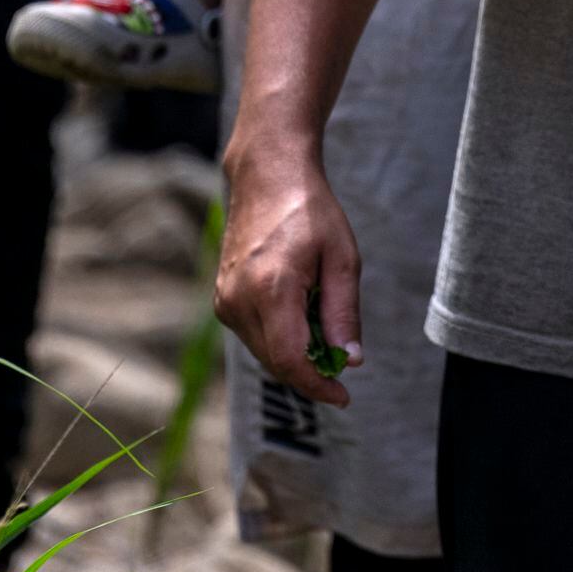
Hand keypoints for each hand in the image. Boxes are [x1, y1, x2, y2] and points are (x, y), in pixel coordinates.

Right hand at [215, 141, 365, 407]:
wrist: (267, 175)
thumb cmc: (310, 210)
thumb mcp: (342, 258)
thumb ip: (344, 313)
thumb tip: (350, 360)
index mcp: (270, 288)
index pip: (290, 360)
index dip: (317, 386)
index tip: (343, 396)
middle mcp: (239, 299)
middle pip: (276, 363)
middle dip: (311, 371)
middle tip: (342, 358)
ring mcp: (225, 300)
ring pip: (265, 353)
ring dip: (296, 353)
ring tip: (322, 317)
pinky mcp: (222, 300)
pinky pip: (254, 336)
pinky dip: (280, 338)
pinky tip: (301, 310)